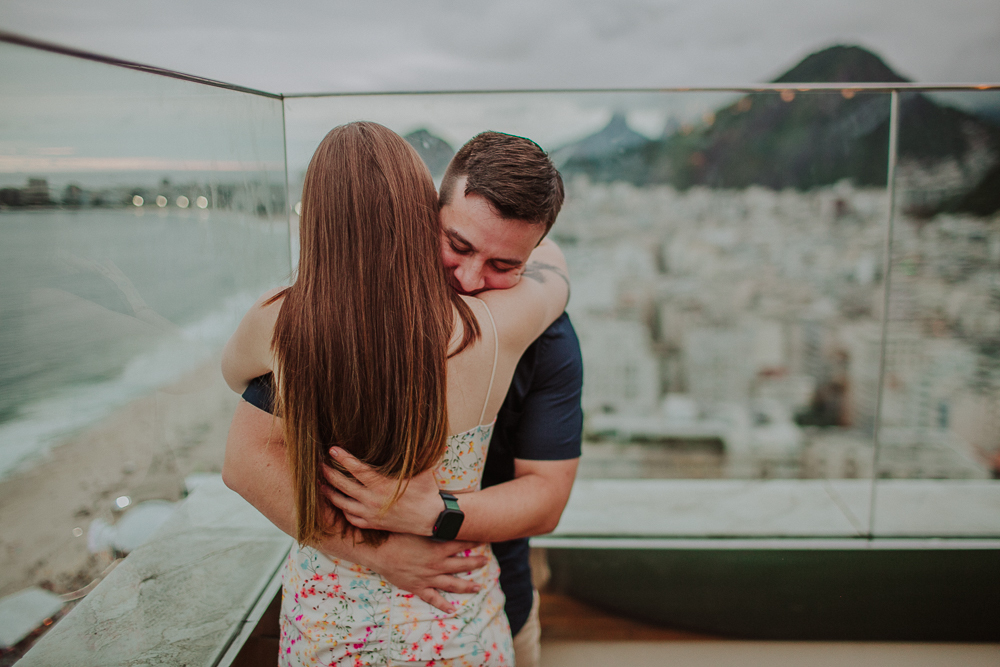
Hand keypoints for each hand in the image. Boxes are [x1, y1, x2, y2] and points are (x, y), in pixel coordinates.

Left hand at [323, 447, 441, 535]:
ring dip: (329, 492)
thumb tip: (415, 430)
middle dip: (328, 473)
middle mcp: (372, 500)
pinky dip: (342, 509)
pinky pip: (351, 517)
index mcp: (381, 484)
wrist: (432, 519)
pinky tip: (339, 503)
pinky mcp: (373, 524)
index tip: (332, 449)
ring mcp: (370, 514)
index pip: (355, 469)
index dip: (342, 458)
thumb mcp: (421, 468)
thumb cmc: (427, 491)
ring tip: (321, 484)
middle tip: (319, 464)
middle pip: (342, 485)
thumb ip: (412, 452)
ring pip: (342, 503)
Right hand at [355, 533, 488, 612]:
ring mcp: (429, 577)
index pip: (461, 543)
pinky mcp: (418, 587)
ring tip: (478, 587)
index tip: (483, 538)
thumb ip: (431, 522)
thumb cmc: (397, 535)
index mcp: (438, 548)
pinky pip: (433, 598)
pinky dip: (443, 605)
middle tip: (485, 561)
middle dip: (475, 563)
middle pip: (462, 564)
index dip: (473, 541)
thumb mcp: (417, 526)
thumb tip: (440, 509)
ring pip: (452, 584)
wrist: (380, 552)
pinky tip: (452, 609)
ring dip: (466, 586)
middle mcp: (437, 564)